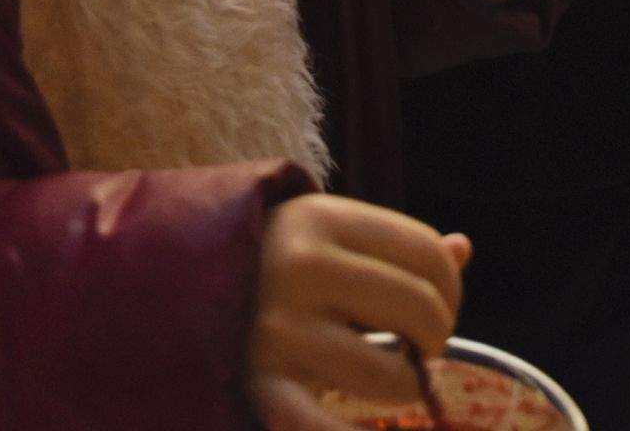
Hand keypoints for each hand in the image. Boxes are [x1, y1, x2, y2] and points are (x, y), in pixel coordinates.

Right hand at [245, 194, 466, 428]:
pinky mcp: (259, 388)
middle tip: (414, 348)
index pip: (428, 254)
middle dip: (433, 338)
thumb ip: (390, 245)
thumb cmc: (269, 267)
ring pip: (391, 374)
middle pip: (420, 309)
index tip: (435, 307)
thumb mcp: (323, 236)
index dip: (450, 289)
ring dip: (405, 387)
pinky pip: (324, 428)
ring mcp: (276, 330)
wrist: (166, 295)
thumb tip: (463, 250)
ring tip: (387, 380)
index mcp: (320, 220)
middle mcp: (299, 268)